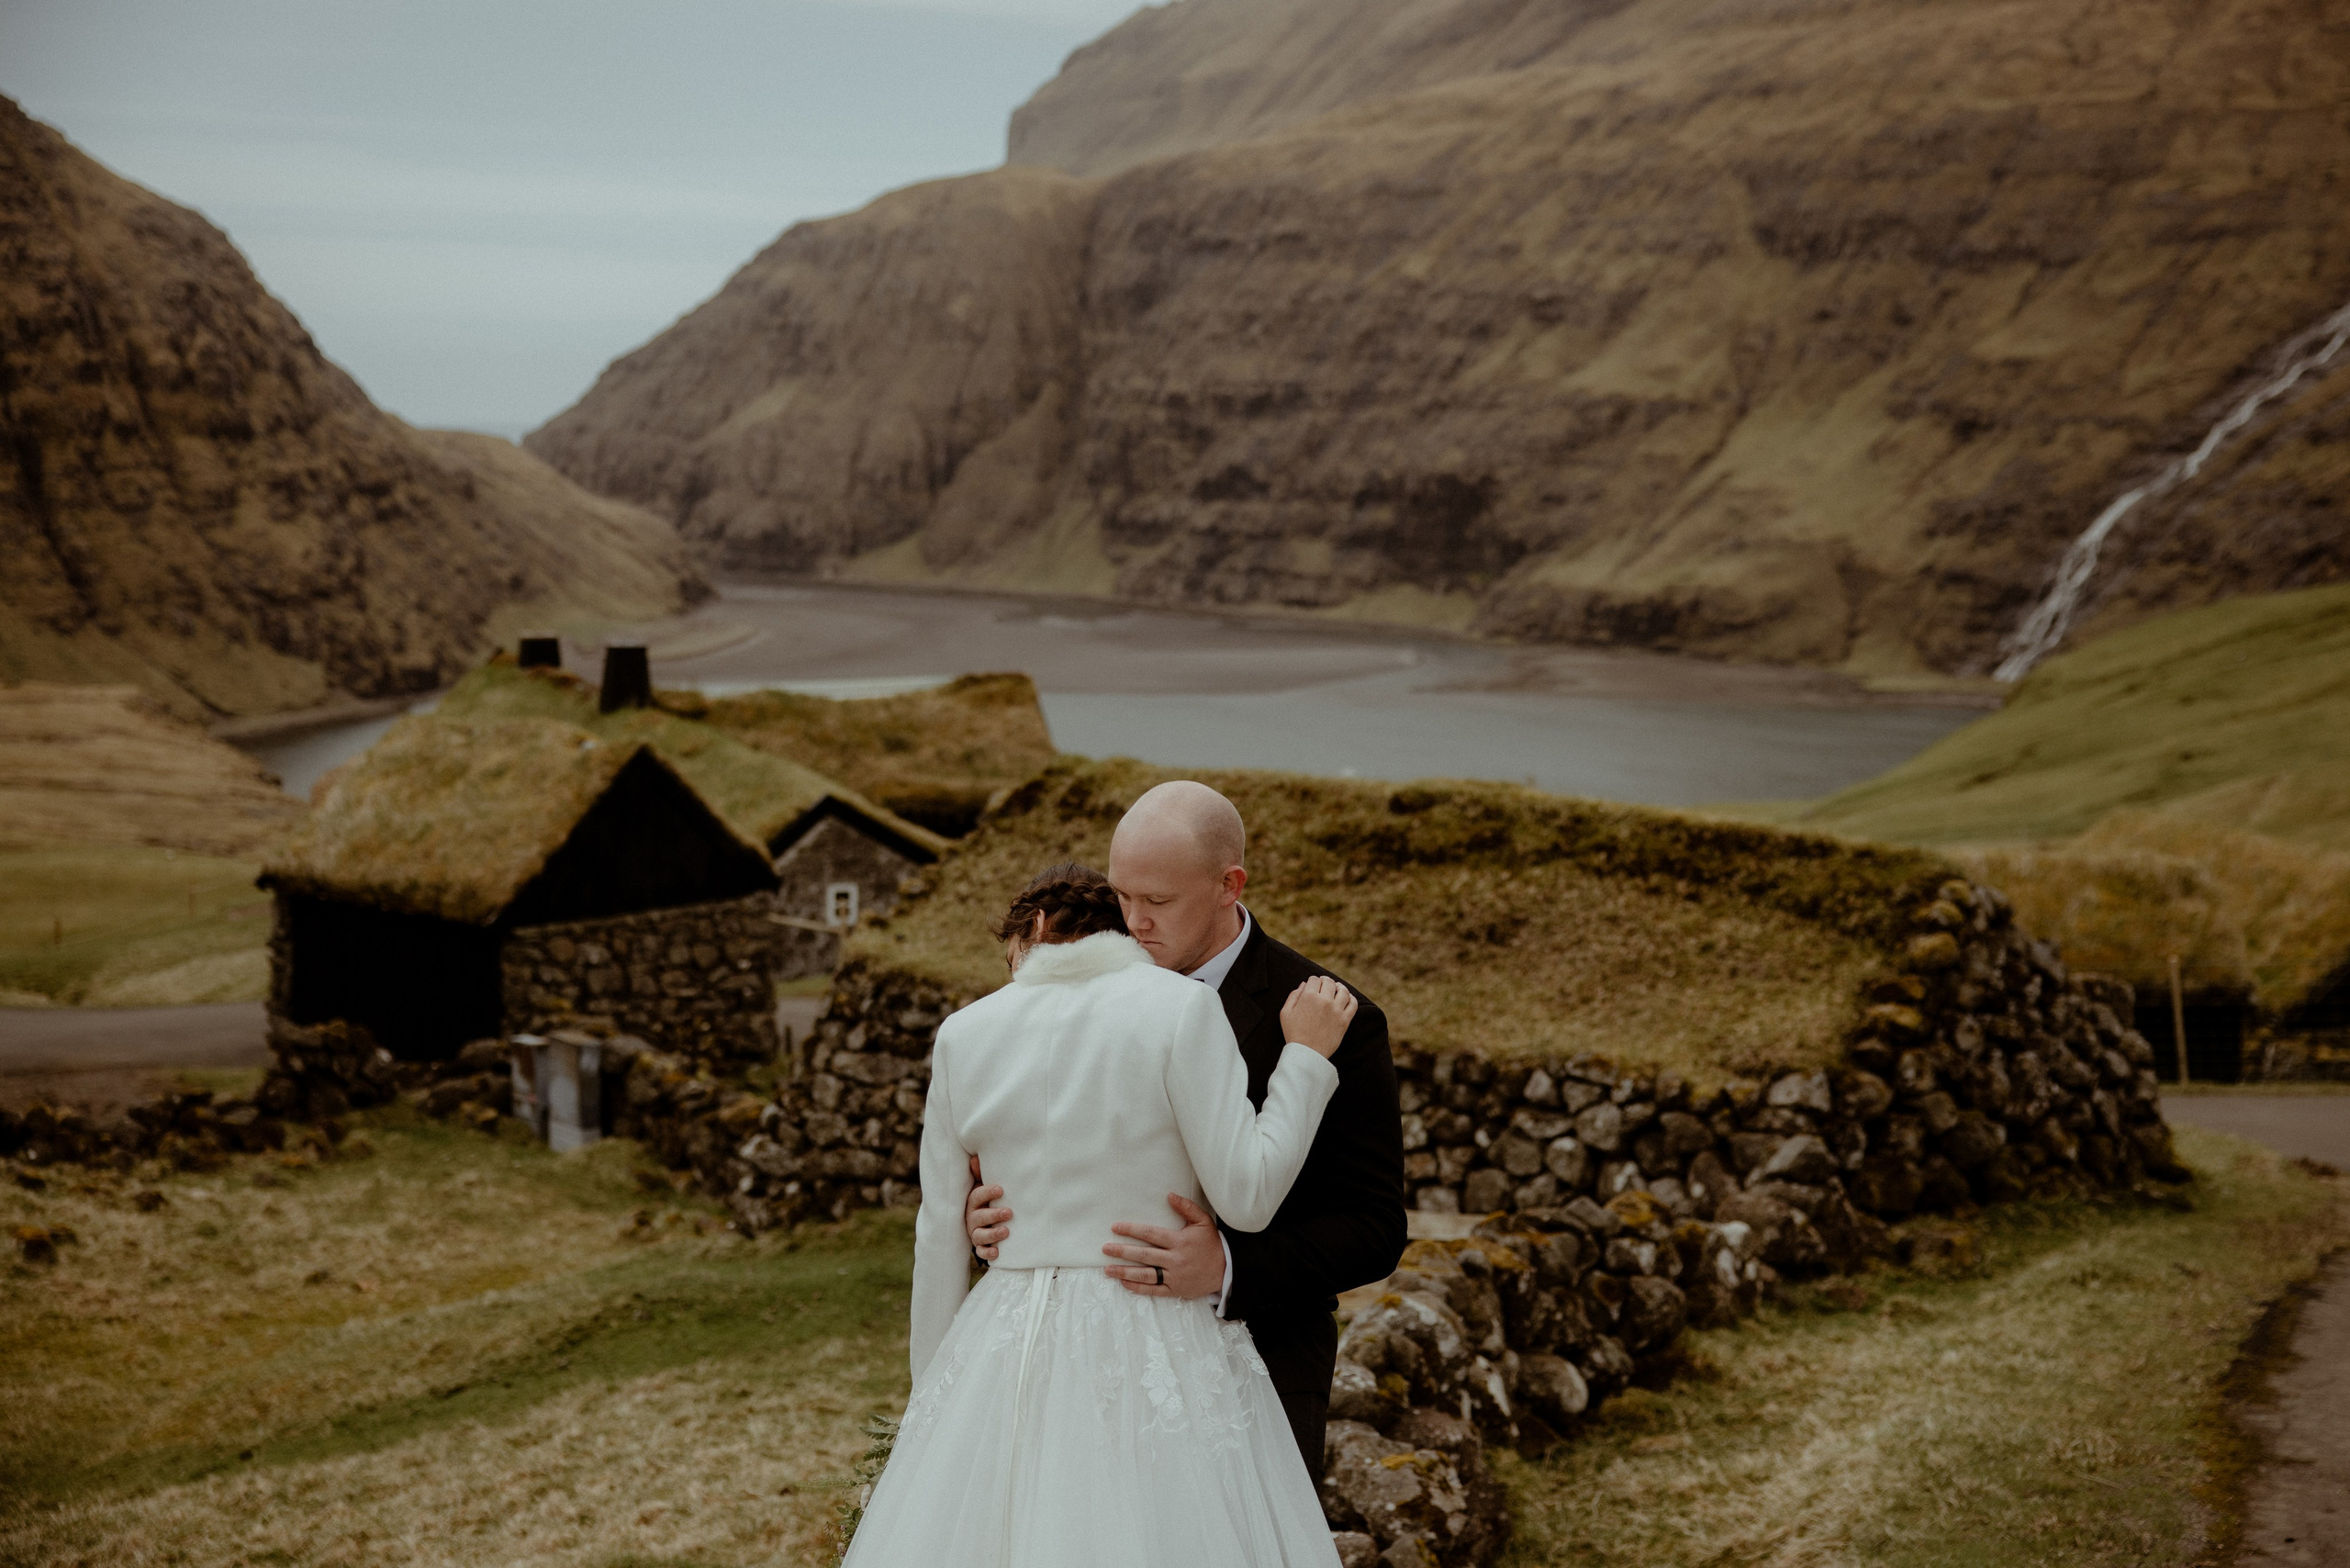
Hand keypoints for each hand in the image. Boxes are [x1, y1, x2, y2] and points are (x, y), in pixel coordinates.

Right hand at [966, 1153, 1009, 1260]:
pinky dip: (988, 1253)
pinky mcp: (981, 1246)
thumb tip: (975, 1157)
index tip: (1000, 1190)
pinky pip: (981, 1252)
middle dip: (993, 1215)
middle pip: (978, 1217)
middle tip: (1009, 1212)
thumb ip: (982, 1173)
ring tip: (1006, 1231)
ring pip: (979, 1235)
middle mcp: (972, 1218)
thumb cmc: (991, 1199)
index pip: (976, 1196)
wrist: (990, 1220)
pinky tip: (997, 1252)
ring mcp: (975, 1233)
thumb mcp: (987, 1185)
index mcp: (973, 1202)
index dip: (987, 1193)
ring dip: (992, 1234)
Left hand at [1103, 1193, 1222, 1297]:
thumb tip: (1169, 1195)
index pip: (1151, 1234)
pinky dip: (1138, 1288)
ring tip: (1108, 1269)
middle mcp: (1175, 1259)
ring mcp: (1175, 1276)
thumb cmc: (1212, 1243)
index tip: (1116, 1228)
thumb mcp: (1203, 1221)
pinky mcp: (1176, 1289)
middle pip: (1144, 1255)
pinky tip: (1125, 1283)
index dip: (1132, 1230)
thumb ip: (1186, 1208)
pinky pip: (1154, 1290)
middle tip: (1105, 1248)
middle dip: (1122, 1251)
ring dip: (1125, 1272)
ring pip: (1146, 1275)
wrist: (1227, 1270)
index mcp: (1179, 1241)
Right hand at [1280, 974, 1356, 1058]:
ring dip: (1340, 987)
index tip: (1313, 984)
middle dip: (1326, 981)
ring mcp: (1336, 1010)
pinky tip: (1347, 999)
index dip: (1313, 981)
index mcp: (1308, 997)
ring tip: (1337, 989)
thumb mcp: (1286, 1012)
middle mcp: (1324, 1000)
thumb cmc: (1294, 1033)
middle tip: (1325, 984)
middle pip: (1329, 982)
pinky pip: (1353, 1004)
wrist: (1306, 1053)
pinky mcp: (1345, 1020)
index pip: (1314, 979)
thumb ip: (1294, 995)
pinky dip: (1351, 999)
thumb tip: (1304, 984)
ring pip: (1343, 991)